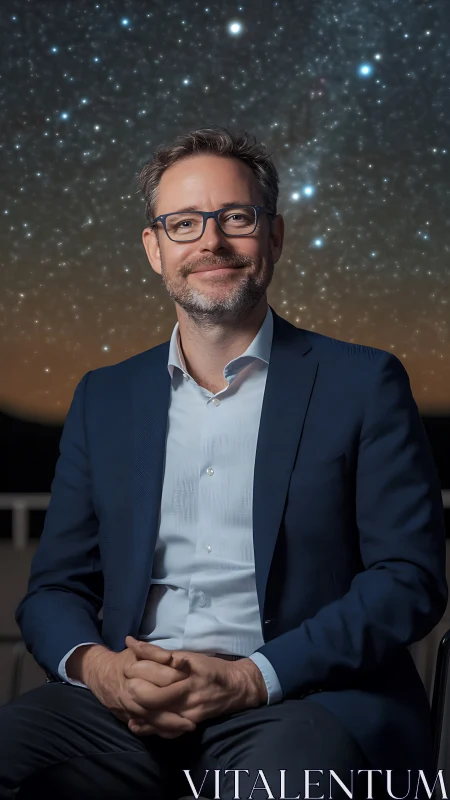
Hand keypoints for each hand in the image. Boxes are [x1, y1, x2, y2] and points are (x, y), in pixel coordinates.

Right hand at [86, 638, 195, 738]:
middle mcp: (131, 693)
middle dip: (174, 702)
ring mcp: (130, 709)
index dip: (175, 678)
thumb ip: (153, 651)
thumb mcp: (137, 651)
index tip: (189, 679)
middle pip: (155, 701)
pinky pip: (147, 729)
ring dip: (171, 724)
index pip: (158, 678)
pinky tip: (176, 732)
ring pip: (151, 719)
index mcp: (133, 673)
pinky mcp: (130, 719)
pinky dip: (161, 732)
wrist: (101, 676)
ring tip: (190, 725)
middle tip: (193, 705)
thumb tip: (171, 658)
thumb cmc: (124, 661)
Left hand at [124, 639, 267, 735]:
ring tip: (128, 703)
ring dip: (138, 711)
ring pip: (156, 717)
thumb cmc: (209, 668)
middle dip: (134, 692)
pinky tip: (136, 723)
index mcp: (185, 672)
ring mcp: (188, 712)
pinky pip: (165, 730)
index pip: (153, 673)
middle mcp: (186, 693)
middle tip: (126, 686)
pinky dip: (148, 728)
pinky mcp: (189, 724)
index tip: (126, 666)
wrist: (236, 688)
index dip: (135, 670)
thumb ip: (157, 652)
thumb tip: (131, 642)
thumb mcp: (187, 655)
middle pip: (151, 698)